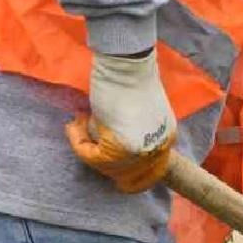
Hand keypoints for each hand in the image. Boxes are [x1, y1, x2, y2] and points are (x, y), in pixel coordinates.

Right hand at [65, 49, 176, 192]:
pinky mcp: (119, 149)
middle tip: (84, 137)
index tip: (110, 172)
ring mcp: (140, 152)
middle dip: (100, 161)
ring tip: (80, 121)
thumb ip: (135, 135)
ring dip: (86, 145)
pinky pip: (90, 156)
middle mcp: (157, 150)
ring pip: (105, 166)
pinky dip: (77, 140)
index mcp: (166, 140)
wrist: (126, 66)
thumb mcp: (142, 115)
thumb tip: (110, 151)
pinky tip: (76, 121)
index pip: (152, 175)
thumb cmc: (130, 81)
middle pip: (125, 175)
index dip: (130, 177)